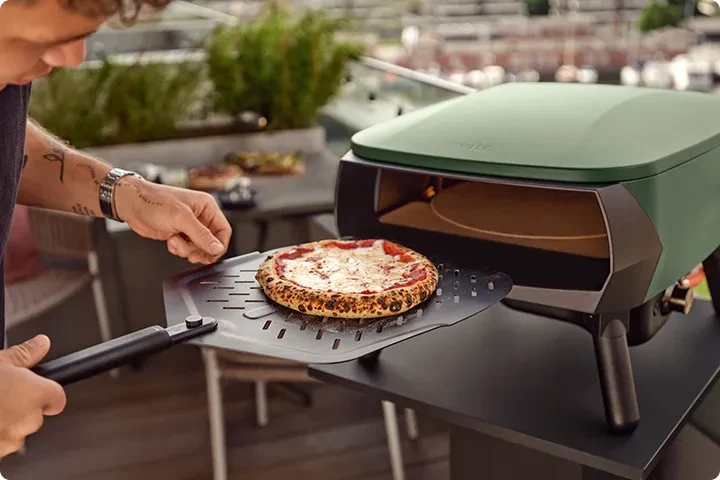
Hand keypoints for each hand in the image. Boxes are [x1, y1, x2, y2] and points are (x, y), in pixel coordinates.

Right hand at [0, 335, 65, 457]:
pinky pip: (0, 444)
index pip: (57, 397)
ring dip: (5, 422)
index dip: (48, 392)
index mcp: (35, 394)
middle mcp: (29, 420)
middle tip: (2, 395)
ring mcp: (11, 441)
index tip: (37, 387)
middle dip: (21, 406)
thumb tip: (40, 345)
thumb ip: (24, 355)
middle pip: (35, 414)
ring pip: (16, 431)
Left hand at [115, 177, 231, 264]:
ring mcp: (189, 226)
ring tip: (175, 241)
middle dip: (200, 249)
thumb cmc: (153, 201)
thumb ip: (201, 235)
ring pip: (199, 248)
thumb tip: (217, 248)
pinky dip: (179, 249)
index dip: (219, 245)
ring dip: (187, 250)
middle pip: (212, 242)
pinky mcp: (179, 234)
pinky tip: (170, 240)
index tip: (211, 254)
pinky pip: (186, 249)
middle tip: (191, 252)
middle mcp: (200, 216)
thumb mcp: (181, 218)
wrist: (130, 204)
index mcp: (206, 206)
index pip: (223, 230)